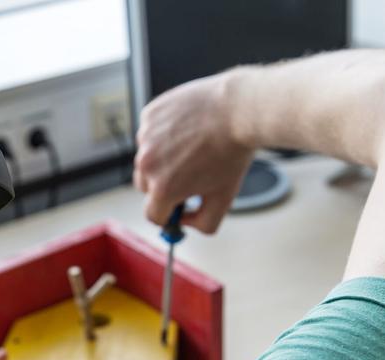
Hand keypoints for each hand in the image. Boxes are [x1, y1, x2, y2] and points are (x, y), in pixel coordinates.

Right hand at [134, 73, 254, 232]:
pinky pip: (149, 133)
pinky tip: (186, 129)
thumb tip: (185, 222)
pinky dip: (163, 134)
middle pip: (145, 187)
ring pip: (147, 158)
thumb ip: (203, 223)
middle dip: (163, 186)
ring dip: (162, 158)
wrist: (238, 109)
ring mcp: (146, 137)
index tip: (180, 207)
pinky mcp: (149, 115)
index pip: (153, 215)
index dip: (169, 214)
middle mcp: (147, 164)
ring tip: (191, 148)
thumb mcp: (224, 199)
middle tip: (188, 176)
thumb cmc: (232, 154)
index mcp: (163, 189)